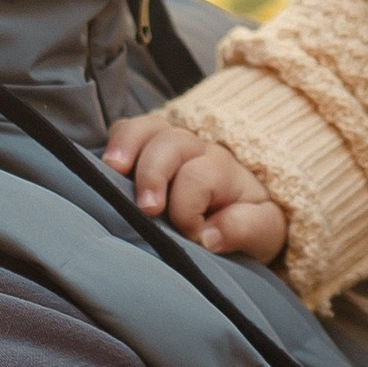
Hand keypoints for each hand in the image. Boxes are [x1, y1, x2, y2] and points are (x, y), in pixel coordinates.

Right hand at [102, 109, 290, 261]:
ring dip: (127, 147)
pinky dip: (114, 141)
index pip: (199, 176)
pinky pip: (128, 129)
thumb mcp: (264, 231)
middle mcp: (196, 149)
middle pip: (172, 143)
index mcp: (225, 170)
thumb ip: (246, 229)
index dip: (187, 209)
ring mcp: (170, 143)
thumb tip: (209, 237)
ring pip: (147, 128)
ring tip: (113, 169)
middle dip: (154, 174)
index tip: (191, 237)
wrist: (247, 208)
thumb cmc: (248, 221)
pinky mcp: (147, 147)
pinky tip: (103, 164)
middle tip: (147, 208)